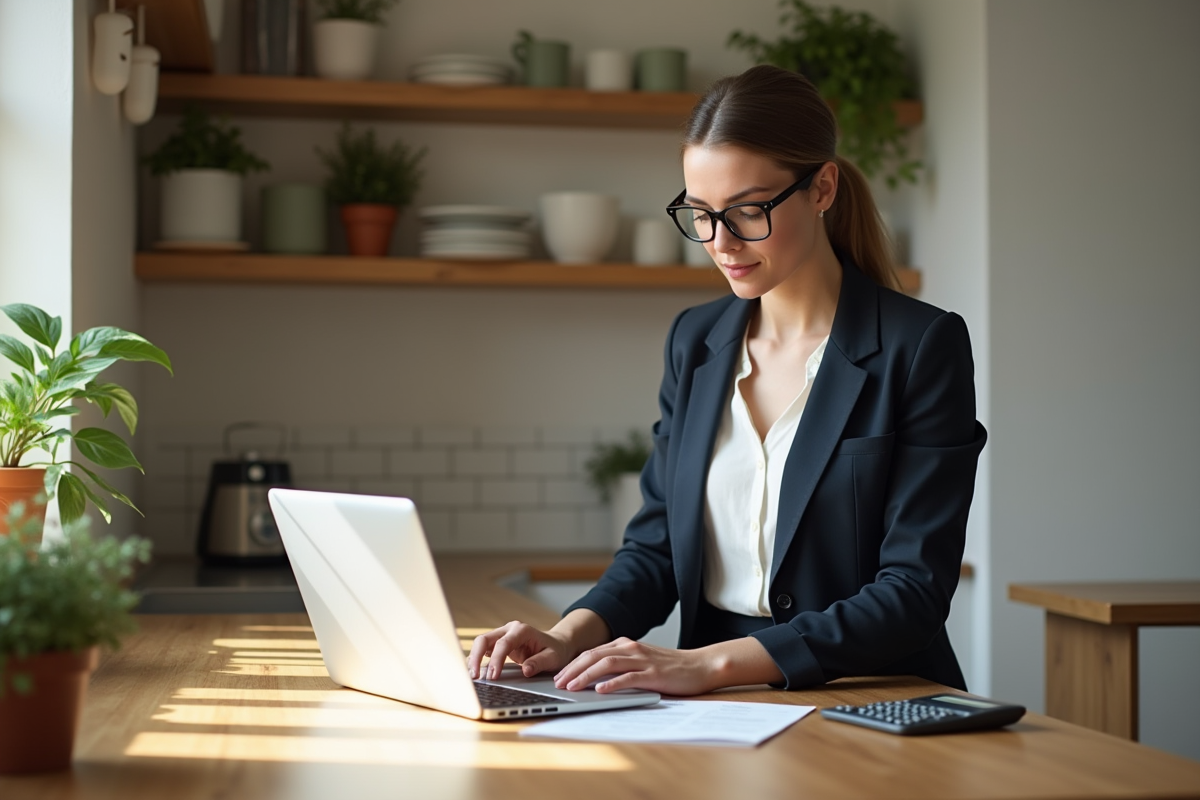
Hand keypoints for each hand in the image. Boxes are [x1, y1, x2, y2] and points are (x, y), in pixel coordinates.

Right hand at [467, 621, 573, 680]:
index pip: (503, 643)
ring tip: (472, 677)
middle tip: (475, 676)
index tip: (493, 676)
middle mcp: (509, 629)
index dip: (496, 660)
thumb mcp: (553, 657)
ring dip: (474, 659)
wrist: (556, 645)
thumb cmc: (555, 651)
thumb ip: (539, 662)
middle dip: (476, 657)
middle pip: (484, 639)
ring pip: (480, 643)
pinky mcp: (498, 643)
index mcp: (522, 630)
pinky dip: (477, 660)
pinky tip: (475, 671)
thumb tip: (526, 670)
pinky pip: (483, 649)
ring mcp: (502, 635)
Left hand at [553, 638, 719, 696]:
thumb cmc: (669, 668)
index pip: (592, 652)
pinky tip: (599, 691)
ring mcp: (642, 660)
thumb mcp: (640, 661)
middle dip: (573, 670)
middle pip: (594, 655)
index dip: (573, 664)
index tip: (558, 676)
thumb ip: (621, 665)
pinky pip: (628, 677)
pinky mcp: (653, 674)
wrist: (700, 666)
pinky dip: (612, 684)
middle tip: (557, 683)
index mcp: (626, 645)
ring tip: (572, 687)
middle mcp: (631, 648)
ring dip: (586, 676)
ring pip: (606, 664)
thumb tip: (595, 678)